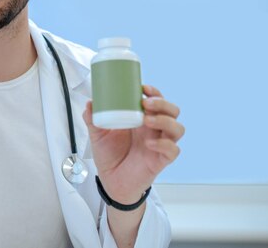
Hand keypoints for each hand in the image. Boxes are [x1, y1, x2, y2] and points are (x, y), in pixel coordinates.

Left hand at [83, 85, 184, 202]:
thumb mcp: (97, 134)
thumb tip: (90, 103)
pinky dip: (164, 144)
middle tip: (146, 103)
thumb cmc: (109, 155)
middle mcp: (154, 129)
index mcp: (142, 118)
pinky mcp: (161, 160)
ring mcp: (160, 144)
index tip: (143, 87)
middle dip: (162, 103)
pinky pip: (173, 150)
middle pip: (172, 111)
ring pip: (177, 128)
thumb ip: (93, 118)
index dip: (155, 92)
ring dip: (165, 121)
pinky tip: (150, 143)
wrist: (110, 181)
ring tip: (147, 120)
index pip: (157, 100)